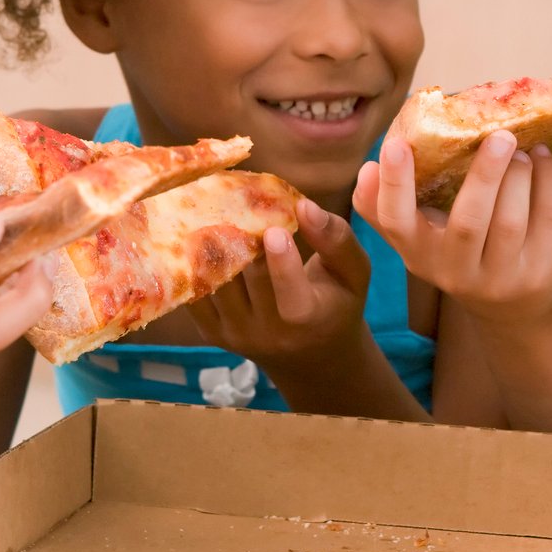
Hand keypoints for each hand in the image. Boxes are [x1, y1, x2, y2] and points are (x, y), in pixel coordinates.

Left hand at [186, 199, 376, 366]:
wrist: (311, 354)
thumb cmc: (337, 301)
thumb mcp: (354, 272)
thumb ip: (337, 239)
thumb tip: (304, 206)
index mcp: (310, 319)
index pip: (293, 296)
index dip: (282, 264)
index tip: (276, 230)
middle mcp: (271, 335)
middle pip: (250, 277)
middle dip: (245, 235)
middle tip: (238, 197)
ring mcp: (237, 335)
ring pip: (218, 280)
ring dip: (216, 242)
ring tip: (216, 207)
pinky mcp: (213, 333)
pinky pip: (197, 292)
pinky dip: (198, 263)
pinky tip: (203, 234)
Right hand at [354, 132, 551, 327]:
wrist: (510, 310)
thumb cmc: (456, 255)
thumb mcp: (418, 240)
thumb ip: (388, 207)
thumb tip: (367, 167)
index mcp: (418, 254)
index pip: (396, 223)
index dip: (394, 186)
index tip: (395, 144)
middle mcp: (455, 270)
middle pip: (468, 223)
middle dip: (484, 176)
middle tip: (499, 134)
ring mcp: (500, 276)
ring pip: (511, 222)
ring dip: (519, 177)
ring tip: (521, 147)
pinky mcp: (538, 272)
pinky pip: (546, 220)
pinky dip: (547, 182)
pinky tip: (542, 158)